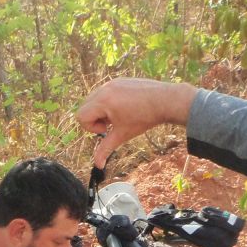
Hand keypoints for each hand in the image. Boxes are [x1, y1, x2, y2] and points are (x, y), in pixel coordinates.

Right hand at [77, 78, 196, 166]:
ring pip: (93, 99)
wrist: (166, 101)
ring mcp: (111, 83)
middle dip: (95, 119)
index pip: (81, 116)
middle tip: (111, 123)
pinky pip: (104, 92)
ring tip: (118, 116)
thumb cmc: (144, 118)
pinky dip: (109, 102)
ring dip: (101, 110)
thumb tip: (98, 166)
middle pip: (85, 107)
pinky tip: (125, 107)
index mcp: (103, 101)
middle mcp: (104, 89)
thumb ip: (106, 149)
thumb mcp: (122, 135)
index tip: (107, 129)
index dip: (91, 127)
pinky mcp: (119, 80)